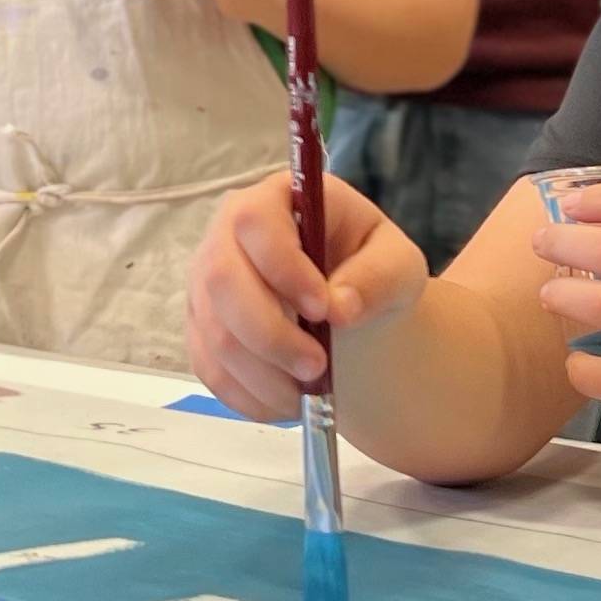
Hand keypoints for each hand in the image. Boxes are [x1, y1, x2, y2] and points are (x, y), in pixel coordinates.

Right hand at [187, 170, 423, 420]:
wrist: (352, 311)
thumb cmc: (371, 273)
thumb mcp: (398, 265)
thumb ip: (378, 278)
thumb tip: (341, 307)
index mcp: (275, 201)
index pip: (256, 223)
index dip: (283, 268)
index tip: (323, 309)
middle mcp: (227, 236)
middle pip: (221, 280)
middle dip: (269, 334)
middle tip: (317, 365)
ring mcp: (206, 285)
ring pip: (216, 335)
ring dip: (265, 373)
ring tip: (311, 388)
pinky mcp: (202, 330)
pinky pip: (212, 370)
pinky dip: (251, 395)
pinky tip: (288, 399)